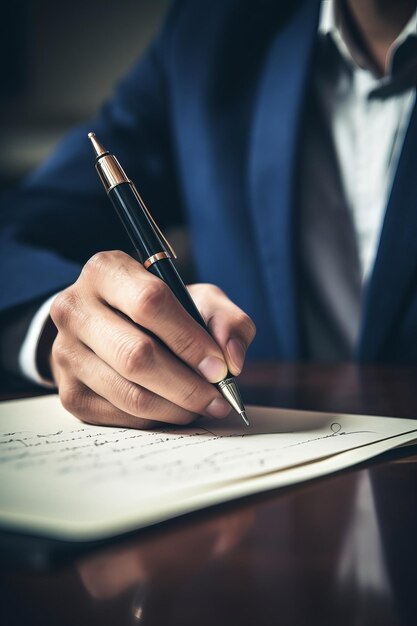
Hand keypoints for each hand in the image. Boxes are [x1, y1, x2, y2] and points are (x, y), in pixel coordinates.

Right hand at [49, 250, 255, 427]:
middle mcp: (75, 308)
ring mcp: (66, 352)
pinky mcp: (69, 391)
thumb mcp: (197, 300)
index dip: (190, 340)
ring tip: (202, 406)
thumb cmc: (161, 312)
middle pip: (136, 354)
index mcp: (107, 271)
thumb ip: (227, 320)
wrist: (110, 329)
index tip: (219, 368)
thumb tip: (232, 359)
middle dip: (187, 384)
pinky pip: (119, 415)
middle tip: (217, 399)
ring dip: (176, 408)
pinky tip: (173, 409)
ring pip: (129, 392)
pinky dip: (156, 419)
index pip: (149, 303)